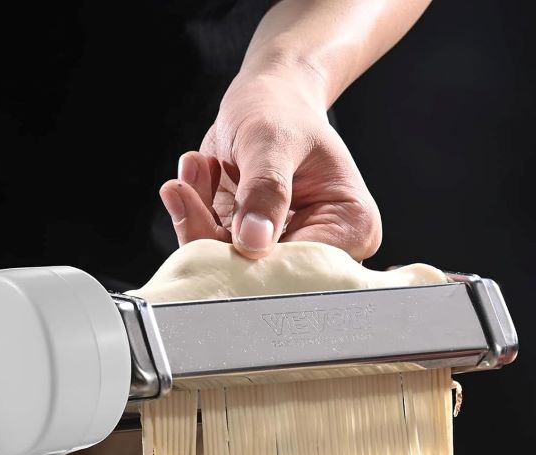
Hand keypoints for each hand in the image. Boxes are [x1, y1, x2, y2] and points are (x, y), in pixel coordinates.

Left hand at [160, 70, 381, 259]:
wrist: (267, 99)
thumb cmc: (282, 111)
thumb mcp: (273, 141)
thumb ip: (265, 189)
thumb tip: (253, 240)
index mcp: (351, 227)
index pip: (304, 266)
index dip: (261, 258)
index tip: (225, 224)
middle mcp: (318, 248)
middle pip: (260, 273)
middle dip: (213, 233)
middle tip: (184, 190)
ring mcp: (277, 251)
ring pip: (225, 265)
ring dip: (196, 217)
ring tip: (196, 166)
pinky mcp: (243, 247)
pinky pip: (207, 249)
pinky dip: (192, 212)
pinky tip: (195, 172)